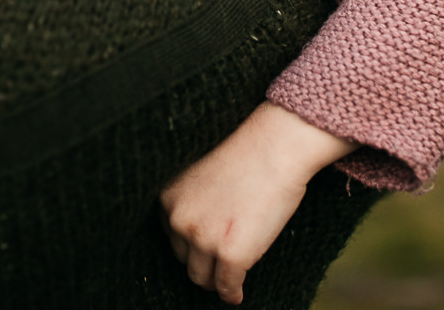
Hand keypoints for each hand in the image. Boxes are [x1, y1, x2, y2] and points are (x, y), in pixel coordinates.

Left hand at [159, 102, 356, 304]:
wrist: (274, 149)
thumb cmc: (246, 156)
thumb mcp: (201, 176)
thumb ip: (192, 203)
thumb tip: (196, 236)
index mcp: (168, 198)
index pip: (171, 235)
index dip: (189, 242)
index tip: (202, 246)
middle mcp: (179, 220)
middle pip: (184, 258)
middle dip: (201, 261)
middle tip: (217, 263)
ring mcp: (204, 240)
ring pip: (201, 278)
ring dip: (214, 281)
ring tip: (226, 281)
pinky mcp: (231, 255)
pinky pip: (227, 287)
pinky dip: (232, 294)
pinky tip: (237, 295)